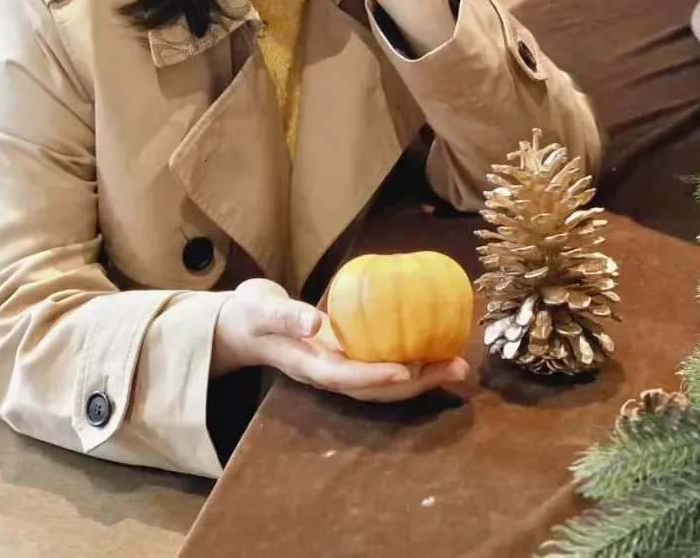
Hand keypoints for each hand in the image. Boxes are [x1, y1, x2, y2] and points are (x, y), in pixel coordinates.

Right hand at [212, 278, 467, 402]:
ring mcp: (340, 367)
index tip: (407, 372)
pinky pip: (382, 361)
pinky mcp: (347, 355)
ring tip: (456, 363)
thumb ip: (284, 315)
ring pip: (385, 381)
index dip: (377, 379)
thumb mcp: (261, 310)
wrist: (243, 324)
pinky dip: (409, 357)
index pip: (347, 379)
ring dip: (422, 376)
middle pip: (377, 389)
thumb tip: (314, 320)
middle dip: (417, 383)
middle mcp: (330, 373)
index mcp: (309, 367)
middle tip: (456, 367)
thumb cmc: (250, 315)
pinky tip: (434, 343)